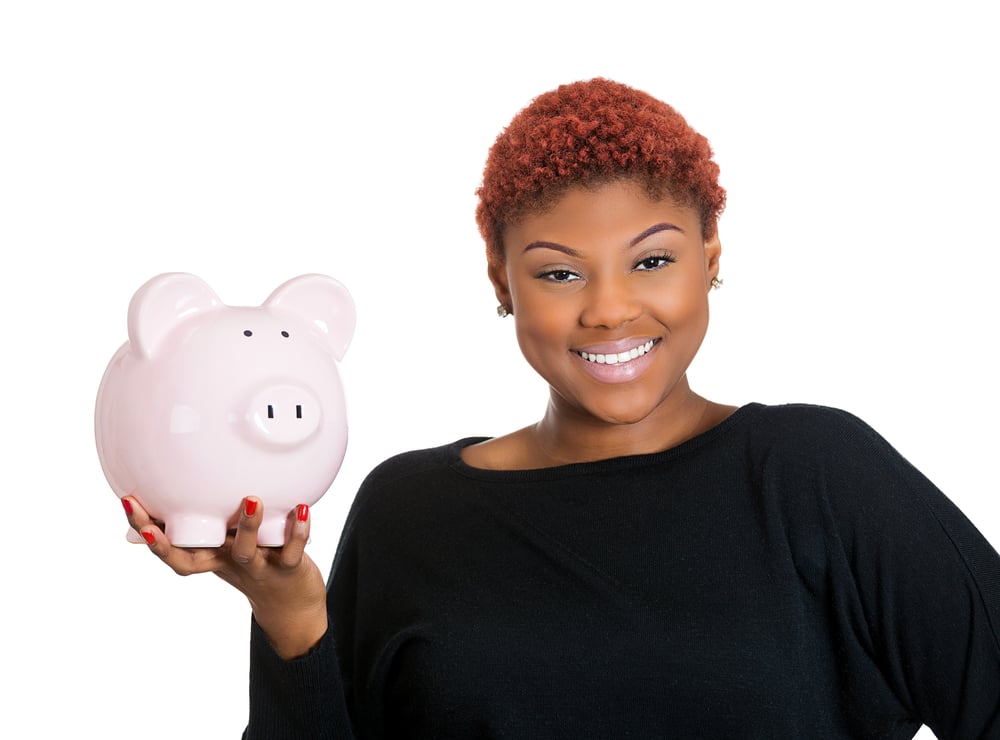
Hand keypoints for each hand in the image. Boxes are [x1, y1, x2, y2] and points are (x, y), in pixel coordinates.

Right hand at [122, 495, 327, 658]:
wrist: (292, 609)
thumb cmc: (257, 567)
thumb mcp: (230, 547)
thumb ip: (216, 522)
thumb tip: (196, 482)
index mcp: (211, 558)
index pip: (170, 551)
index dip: (148, 533)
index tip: (127, 503)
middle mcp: (227, 565)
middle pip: (192, 558)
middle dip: (165, 540)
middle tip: (146, 517)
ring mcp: (257, 569)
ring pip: (245, 551)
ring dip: (246, 526)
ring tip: (250, 499)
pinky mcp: (288, 570)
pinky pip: (291, 551)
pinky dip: (298, 531)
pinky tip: (302, 508)